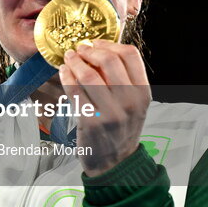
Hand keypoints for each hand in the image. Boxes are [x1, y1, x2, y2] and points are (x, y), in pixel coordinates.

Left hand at [58, 39, 151, 175]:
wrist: (115, 163)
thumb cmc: (121, 129)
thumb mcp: (134, 104)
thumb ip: (125, 79)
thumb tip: (101, 49)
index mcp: (143, 93)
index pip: (130, 55)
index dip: (110, 44)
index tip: (96, 43)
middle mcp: (130, 101)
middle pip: (109, 60)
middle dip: (90, 50)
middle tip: (80, 48)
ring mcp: (111, 113)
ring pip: (89, 74)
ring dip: (75, 61)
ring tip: (69, 58)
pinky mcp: (91, 122)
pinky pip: (75, 91)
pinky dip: (66, 77)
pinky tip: (64, 72)